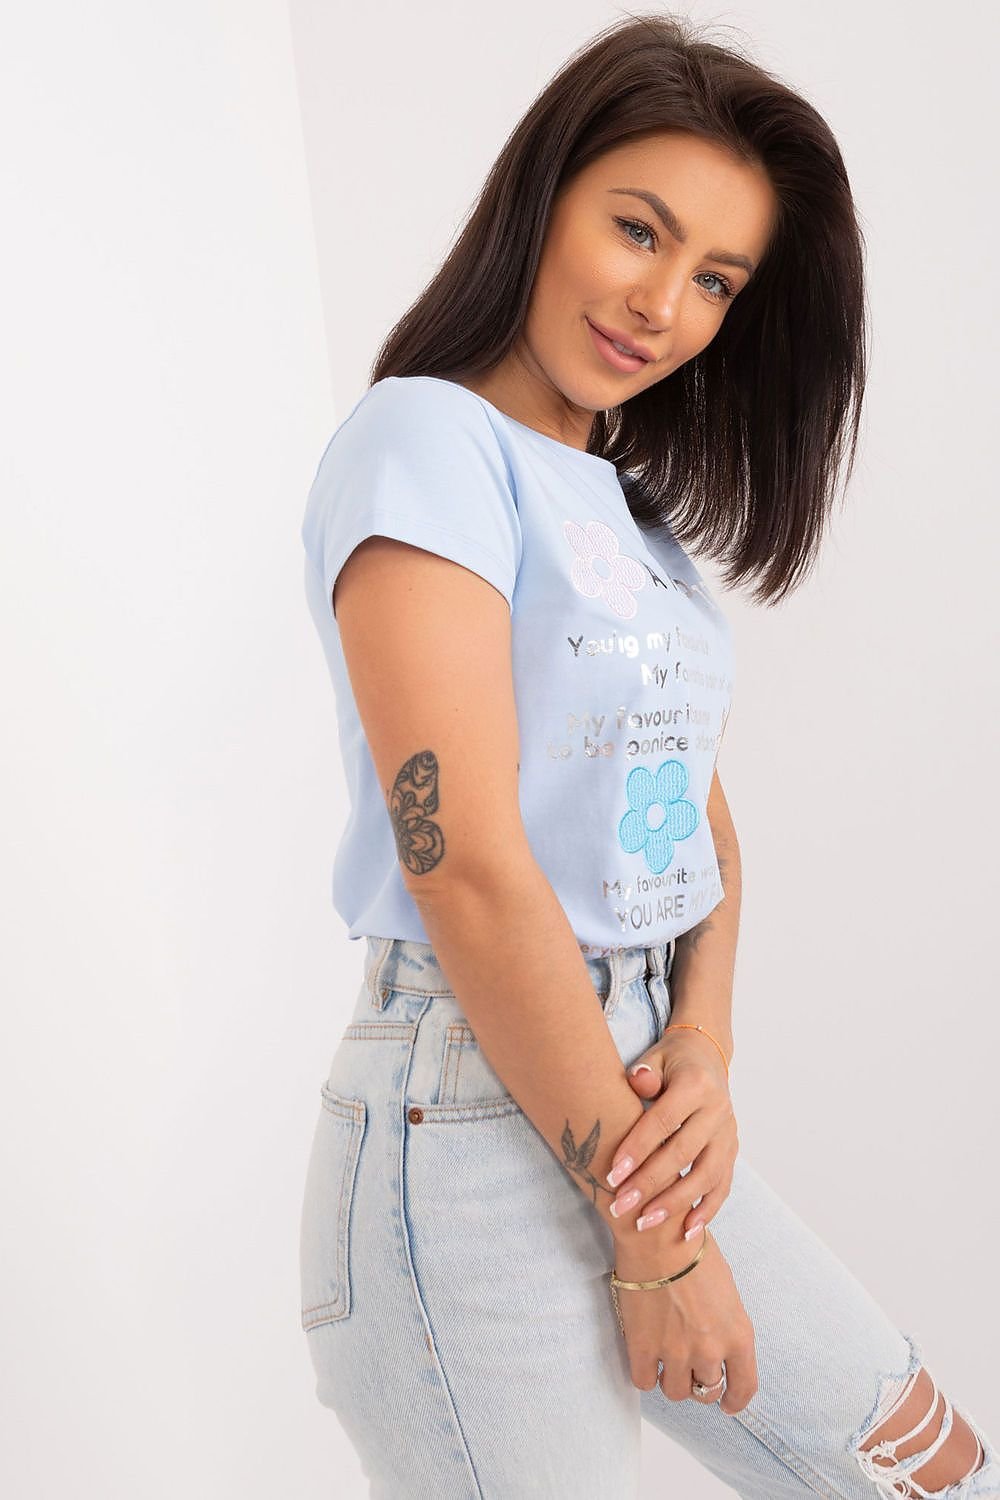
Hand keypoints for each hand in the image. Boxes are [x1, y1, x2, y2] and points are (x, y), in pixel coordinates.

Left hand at [606, 1029, 737, 1239]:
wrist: (706, 1057)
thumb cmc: (670, 1061)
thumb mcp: (656, 1057)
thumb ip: (645, 1072)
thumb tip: (637, 1082)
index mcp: (696, 1085)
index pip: (663, 1121)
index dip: (637, 1148)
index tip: (612, 1174)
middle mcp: (718, 1110)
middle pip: (683, 1153)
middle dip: (650, 1183)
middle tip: (620, 1205)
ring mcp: (729, 1133)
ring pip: (706, 1175)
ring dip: (676, 1203)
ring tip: (645, 1223)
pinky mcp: (733, 1151)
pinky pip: (723, 1185)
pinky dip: (706, 1210)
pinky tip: (686, 1231)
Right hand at [612, 1228, 757, 1410]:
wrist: (659, 1236)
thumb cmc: (694, 1251)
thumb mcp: (727, 1291)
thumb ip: (726, 1324)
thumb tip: (718, 1343)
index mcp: (738, 1335)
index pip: (744, 1387)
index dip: (735, 1401)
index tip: (728, 1404)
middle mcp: (710, 1350)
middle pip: (707, 1392)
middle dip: (700, 1383)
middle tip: (690, 1369)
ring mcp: (675, 1352)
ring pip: (677, 1392)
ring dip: (673, 1380)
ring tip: (666, 1361)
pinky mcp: (643, 1348)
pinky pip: (644, 1382)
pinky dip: (646, 1374)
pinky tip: (646, 1358)